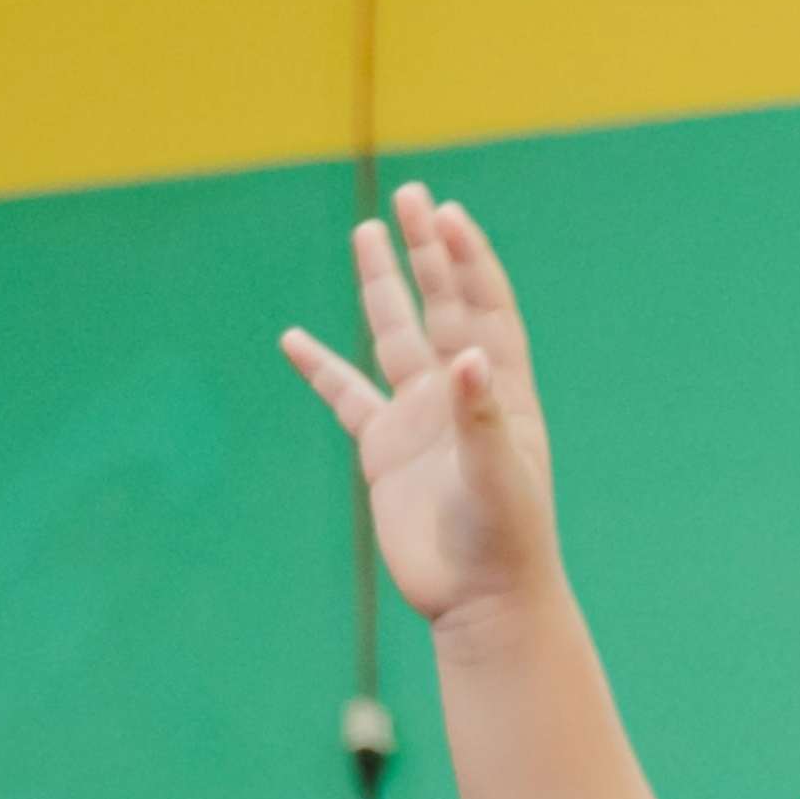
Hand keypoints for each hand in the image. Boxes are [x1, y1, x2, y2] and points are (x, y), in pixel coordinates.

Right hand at [274, 183, 559, 632]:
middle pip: (441, 305)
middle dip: (426, 252)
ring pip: (393, 336)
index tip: (447, 215)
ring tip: (365, 231)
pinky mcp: (385, 451)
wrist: (482, 603)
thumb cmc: (506, 542)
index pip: (485, 310)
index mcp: (501, 392)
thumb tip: (465, 357)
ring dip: (380, 287)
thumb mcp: (498, 478)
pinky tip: (292, 338)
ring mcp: (420, 419)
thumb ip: (481, 418)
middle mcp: (460, 395)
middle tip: (409, 195)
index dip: (468, 261)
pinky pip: (346, 396)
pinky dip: (320, 368)